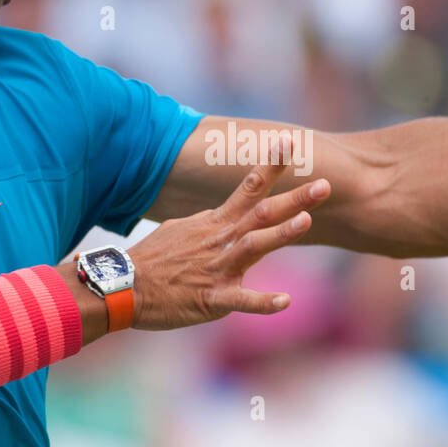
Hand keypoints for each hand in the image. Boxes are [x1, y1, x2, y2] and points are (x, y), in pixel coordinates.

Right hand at [127, 137, 331, 329]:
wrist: (123, 287)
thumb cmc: (153, 260)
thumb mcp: (182, 230)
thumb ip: (210, 223)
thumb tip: (225, 215)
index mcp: (215, 223)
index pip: (248, 188)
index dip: (271, 166)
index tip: (290, 143)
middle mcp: (220, 240)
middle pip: (262, 213)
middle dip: (295, 198)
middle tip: (325, 184)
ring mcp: (217, 268)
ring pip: (254, 245)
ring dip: (281, 233)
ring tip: (307, 221)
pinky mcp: (211, 298)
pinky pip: (241, 299)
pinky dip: (263, 301)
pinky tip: (285, 302)